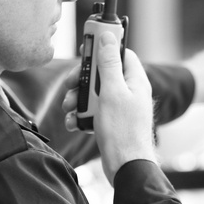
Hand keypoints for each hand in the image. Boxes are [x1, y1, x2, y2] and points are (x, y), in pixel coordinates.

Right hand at [63, 32, 155, 182]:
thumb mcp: (111, 91)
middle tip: (70, 85)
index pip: (120, 54)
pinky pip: (93, 112)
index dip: (102, 49)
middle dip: (82, 79)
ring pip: (94, 94)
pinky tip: (74, 123)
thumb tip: (108, 36)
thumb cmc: (122, 130)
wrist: (126, 167)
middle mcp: (129, 92)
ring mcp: (120, 108)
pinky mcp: (111, 122)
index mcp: (135, 81)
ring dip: (78, 99)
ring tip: (69, 109)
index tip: (85, 48)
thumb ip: (108, 63)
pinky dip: (81, 115)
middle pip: (102, 74)